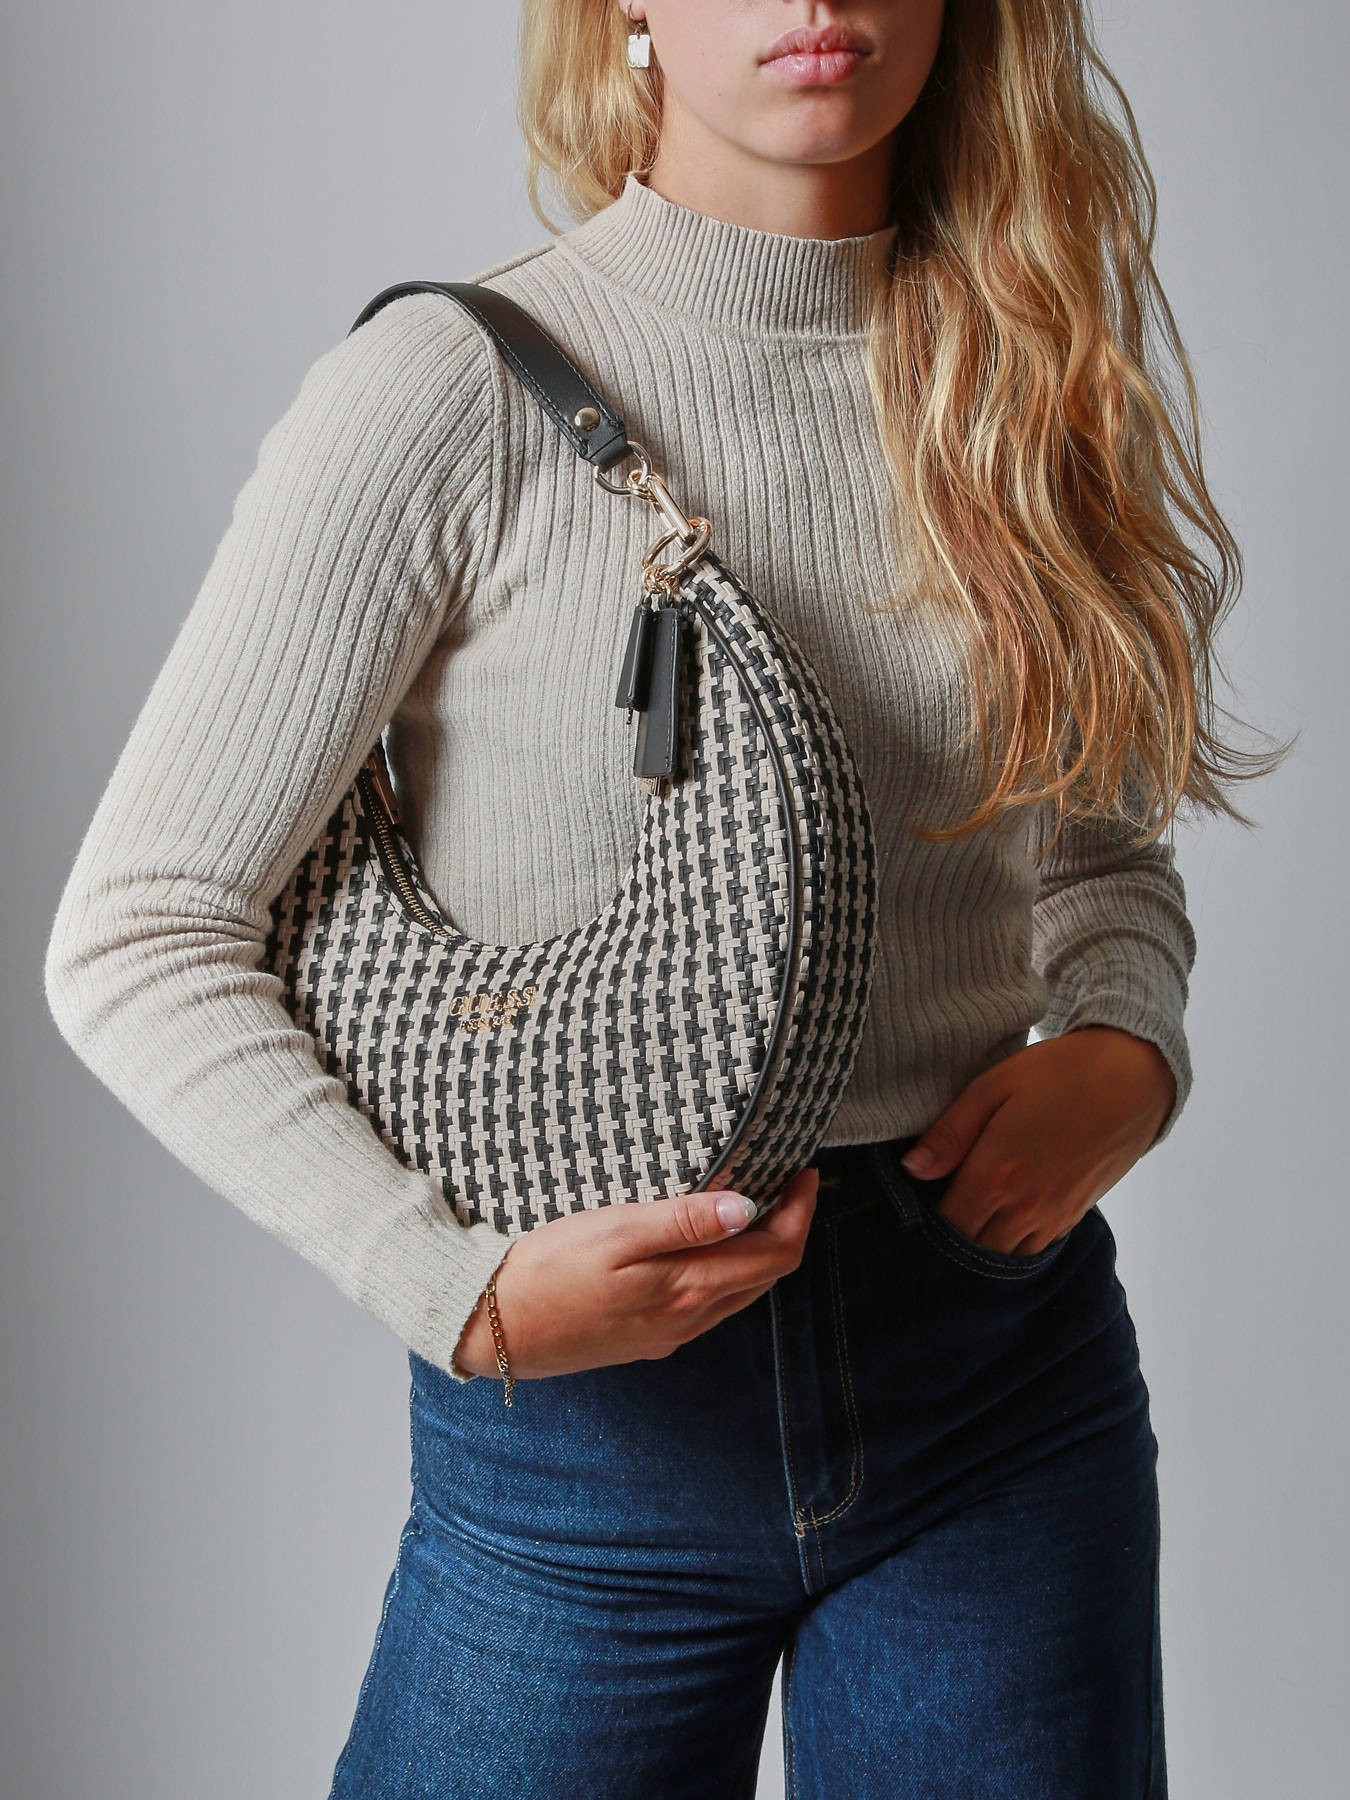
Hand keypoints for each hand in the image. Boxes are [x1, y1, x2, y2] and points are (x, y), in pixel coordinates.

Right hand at [452, 1165, 819, 1380]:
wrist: (494, 1329)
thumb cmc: (547, 1271)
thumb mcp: (615, 1233)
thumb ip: (683, 1222)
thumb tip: (748, 1208)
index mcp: (688, 1290)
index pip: (775, 1253)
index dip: (800, 1211)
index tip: (804, 1171)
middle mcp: (688, 1319)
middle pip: (765, 1275)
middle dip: (787, 1227)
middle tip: (789, 1181)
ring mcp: (668, 1334)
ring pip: (739, 1292)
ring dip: (759, 1251)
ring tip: (758, 1205)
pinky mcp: (646, 1339)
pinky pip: (709, 1305)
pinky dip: (727, 1270)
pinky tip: (708, 1246)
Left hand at [898, 1027, 1176, 1254]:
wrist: (1133, 1077)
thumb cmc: (1058, 1073)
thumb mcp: (993, 1087)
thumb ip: (949, 1133)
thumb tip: (912, 1169)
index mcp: (994, 1175)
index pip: (946, 1223)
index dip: (926, 1218)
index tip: (917, 1200)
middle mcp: (1023, 1207)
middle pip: (972, 1246)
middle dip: (951, 1235)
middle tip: (939, 1208)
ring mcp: (1053, 1216)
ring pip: (1005, 1254)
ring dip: (983, 1242)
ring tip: (970, 1213)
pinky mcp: (1075, 1215)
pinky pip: (1034, 1247)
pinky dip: (1013, 1241)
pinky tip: (1004, 1215)